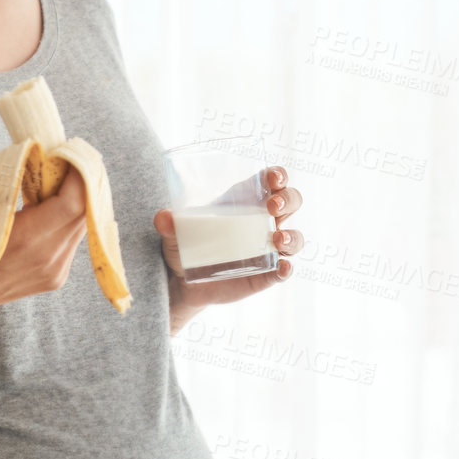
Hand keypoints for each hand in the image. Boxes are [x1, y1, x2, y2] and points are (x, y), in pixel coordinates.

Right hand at [0, 170, 88, 323]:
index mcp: (25, 240)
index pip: (72, 204)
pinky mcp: (55, 277)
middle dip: (79, 183)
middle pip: (83, 213)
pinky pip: (71, 241)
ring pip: (80, 227)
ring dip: (74, 201)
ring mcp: (54, 271)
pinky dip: (65, 220)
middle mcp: (47, 258)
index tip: (67, 153)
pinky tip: (47, 210)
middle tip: (64, 160)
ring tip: (55, 182)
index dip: (78, 175)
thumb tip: (14, 155)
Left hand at [153, 165, 302, 332]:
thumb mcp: (175, 233)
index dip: (278, 176)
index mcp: (246, 200)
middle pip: (291, 203)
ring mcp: (268, 249)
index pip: (273, 181)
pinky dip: (286, 270)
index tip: (273, 178)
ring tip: (277, 239)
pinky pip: (283, 271)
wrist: (182, 283)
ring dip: (291, 236)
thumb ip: (169, 225)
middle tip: (272, 207)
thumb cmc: (185, 246)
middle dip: (287, 200)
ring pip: (294, 237)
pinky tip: (282, 268)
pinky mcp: (266, 274)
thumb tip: (163, 217)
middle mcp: (263, 221)